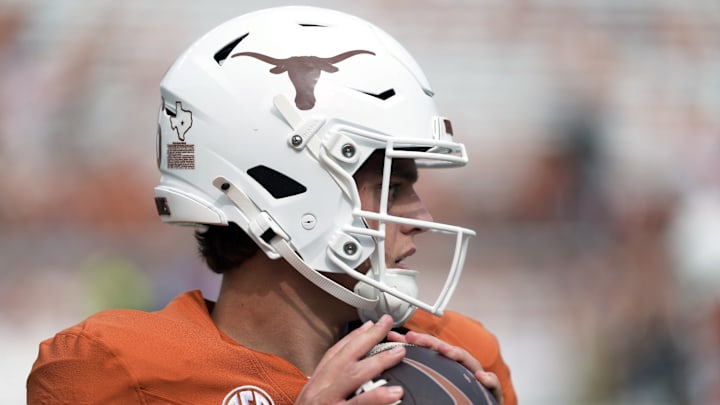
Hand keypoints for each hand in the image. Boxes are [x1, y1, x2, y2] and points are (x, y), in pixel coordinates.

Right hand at [295, 314, 405, 403]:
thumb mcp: (315, 397)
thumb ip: (331, 381)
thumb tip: (353, 364)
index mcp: (315, 384)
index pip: (334, 353)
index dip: (354, 337)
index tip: (372, 324)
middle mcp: (318, 391)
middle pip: (345, 358)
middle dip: (369, 339)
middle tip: (389, 327)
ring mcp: (326, 404)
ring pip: (351, 376)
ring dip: (377, 362)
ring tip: (398, 354)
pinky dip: (376, 399)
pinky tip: (394, 394)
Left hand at [386, 330, 503, 404]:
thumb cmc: (462, 397)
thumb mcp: (439, 382)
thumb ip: (421, 372)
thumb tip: (397, 360)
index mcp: (449, 365)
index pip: (430, 350)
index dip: (415, 342)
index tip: (397, 338)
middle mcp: (463, 367)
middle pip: (446, 350)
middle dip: (429, 342)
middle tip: (413, 337)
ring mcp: (477, 376)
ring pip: (468, 361)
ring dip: (456, 354)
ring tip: (443, 350)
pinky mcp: (491, 390)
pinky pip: (492, 383)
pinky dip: (488, 379)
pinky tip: (481, 376)